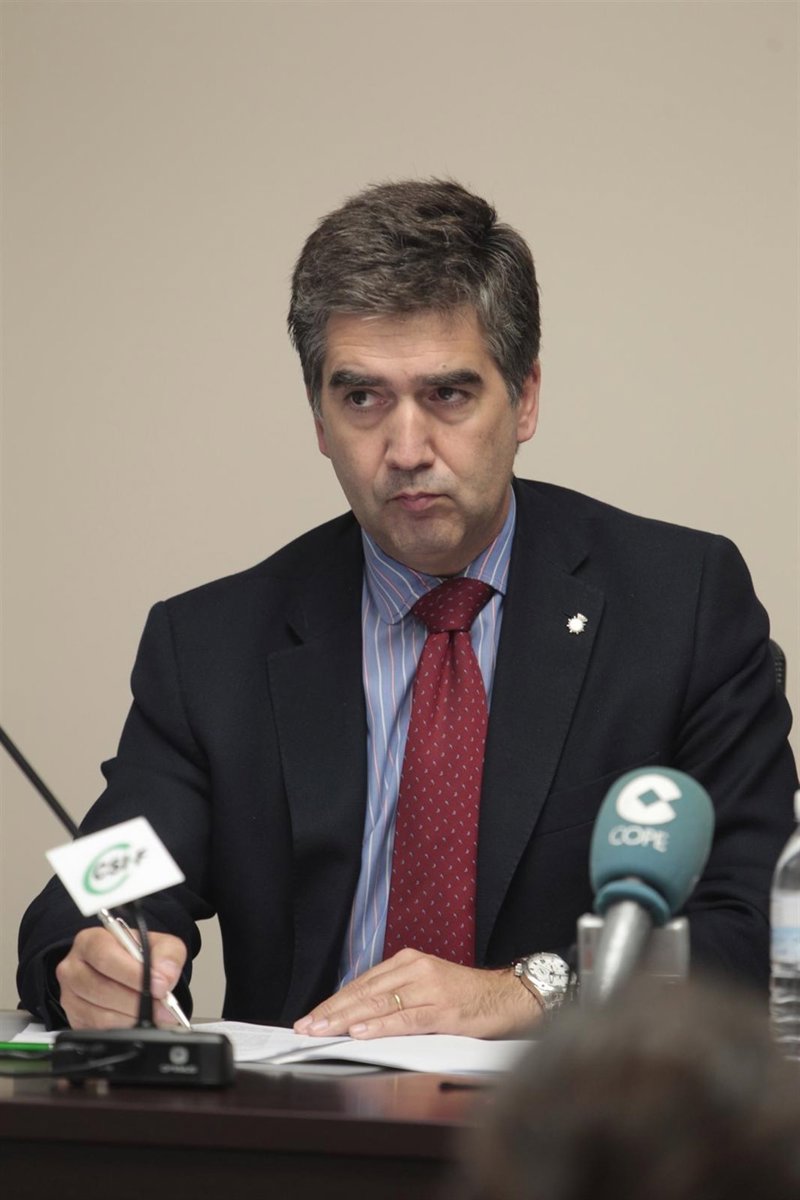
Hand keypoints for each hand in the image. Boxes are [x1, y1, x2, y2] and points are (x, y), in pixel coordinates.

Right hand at [55, 927, 186, 1029]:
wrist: (129, 973)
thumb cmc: (138, 956)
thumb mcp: (159, 944)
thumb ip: (167, 954)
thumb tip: (165, 976)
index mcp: (91, 941)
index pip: (105, 956)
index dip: (133, 974)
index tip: (159, 986)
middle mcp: (74, 968)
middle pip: (101, 988)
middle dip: (137, 1000)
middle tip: (163, 1006)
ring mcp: (70, 996)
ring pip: (100, 1014)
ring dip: (133, 1017)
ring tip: (156, 1015)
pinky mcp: (75, 1020)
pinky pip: (98, 1031)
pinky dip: (123, 1029)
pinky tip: (139, 1023)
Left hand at [293, 948, 542, 1039]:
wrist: (507, 996)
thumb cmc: (467, 996)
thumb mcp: (426, 987)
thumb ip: (396, 996)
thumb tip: (358, 1015)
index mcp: (408, 962)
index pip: (361, 982)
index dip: (334, 1001)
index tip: (312, 1016)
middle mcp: (415, 970)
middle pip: (364, 992)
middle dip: (332, 1011)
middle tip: (307, 1025)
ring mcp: (429, 988)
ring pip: (379, 1004)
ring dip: (346, 1019)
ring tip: (323, 1029)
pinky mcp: (443, 1009)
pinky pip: (405, 1018)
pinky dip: (380, 1026)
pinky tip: (361, 1032)